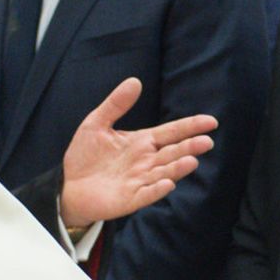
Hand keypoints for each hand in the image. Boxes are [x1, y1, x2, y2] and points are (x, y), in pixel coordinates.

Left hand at [58, 78, 215, 227]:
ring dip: (178, 168)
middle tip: (207, 142)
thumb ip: (116, 104)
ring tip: (192, 161)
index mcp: (142, 143)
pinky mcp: (130, 199)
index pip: (171, 133)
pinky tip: (168, 184)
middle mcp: (146, 162)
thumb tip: (135, 80)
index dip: (190, 127)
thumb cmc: (85, 156)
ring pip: (164, 173)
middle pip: (173, 153)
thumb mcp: (96, 123)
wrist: (69, 186)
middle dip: (190, 148)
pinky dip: (157, 190)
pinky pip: (146, 194)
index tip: (211, 121)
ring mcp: (140, 181)